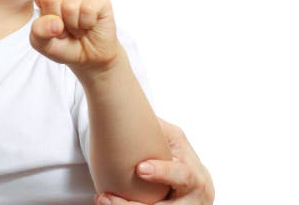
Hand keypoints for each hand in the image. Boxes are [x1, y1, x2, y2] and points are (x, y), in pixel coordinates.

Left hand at [0, 0, 120, 74]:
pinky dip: (86, 24)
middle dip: (55, 20)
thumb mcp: (42, 44)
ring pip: (69, 6)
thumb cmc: (63, 46)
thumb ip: (39, 33)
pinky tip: (90, 25)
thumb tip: (56, 22)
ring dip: (72, 26)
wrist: (90, 57)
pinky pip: (86, 10)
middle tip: (65, 29)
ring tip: (77, 28)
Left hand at [94, 119, 214, 204]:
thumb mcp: (174, 140)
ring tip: (103, 199)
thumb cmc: (179, 157)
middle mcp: (193, 200)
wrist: (193, 186)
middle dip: (136, 204)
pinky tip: (108, 202)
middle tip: (109, 197)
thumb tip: (128, 103)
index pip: (182, 175)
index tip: (140, 168)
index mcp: (195, 176)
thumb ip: (158, 130)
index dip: (162, 173)